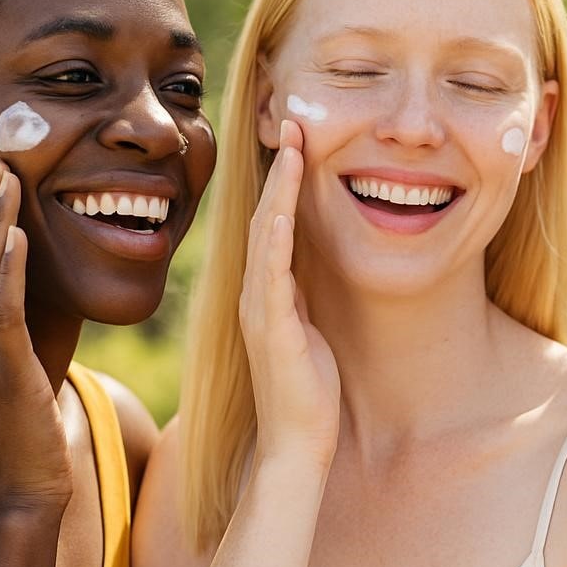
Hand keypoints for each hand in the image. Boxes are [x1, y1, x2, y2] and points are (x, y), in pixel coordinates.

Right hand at [239, 120, 339, 470]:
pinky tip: (280, 214)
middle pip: (265, 218)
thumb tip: (305, 261)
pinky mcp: (273, 331)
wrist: (298, 443)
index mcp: (268, 290)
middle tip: (292, 123)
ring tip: (290, 150)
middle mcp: (257, 293)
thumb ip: (299, 293)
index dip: (284, 181)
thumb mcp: (306, 327)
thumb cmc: (308, 388)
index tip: (298, 140)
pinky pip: (272, 279)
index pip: (273, 223)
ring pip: (266, 238)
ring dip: (278, 192)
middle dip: (280, 170)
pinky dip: (274, 244)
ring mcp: (261, 311)